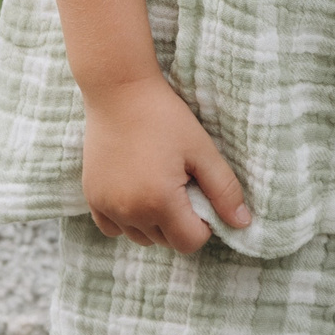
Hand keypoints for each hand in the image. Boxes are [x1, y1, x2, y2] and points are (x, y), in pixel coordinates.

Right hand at [80, 74, 251, 253]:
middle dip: (180, 221)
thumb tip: (243, 224)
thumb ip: (224, 190)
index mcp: (160, 202)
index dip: (204, 223)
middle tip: (180, 181)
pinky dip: (127, 218)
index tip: (200, 192)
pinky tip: (136, 189)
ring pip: (140, 237)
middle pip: (165, 241)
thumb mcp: (202, 150)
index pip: (190, 242)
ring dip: (154, 222)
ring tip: (158, 182)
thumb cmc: (165, 117)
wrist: (119, 92)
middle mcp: (129, 212)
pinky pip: (113, 228)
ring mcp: (107, 207)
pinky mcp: (92, 198)